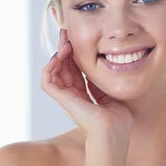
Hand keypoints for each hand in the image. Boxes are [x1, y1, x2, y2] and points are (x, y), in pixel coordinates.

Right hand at [41, 29, 132, 148]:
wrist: (114, 132)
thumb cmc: (118, 120)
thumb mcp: (111, 95)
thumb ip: (101, 83)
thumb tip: (100, 68)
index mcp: (85, 96)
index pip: (76, 71)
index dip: (75, 56)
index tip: (77, 40)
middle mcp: (74, 96)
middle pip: (64, 68)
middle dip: (65, 50)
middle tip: (67, 34)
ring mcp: (68, 98)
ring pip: (54, 72)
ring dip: (57, 56)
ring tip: (65, 44)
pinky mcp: (63, 100)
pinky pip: (47, 82)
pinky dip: (49, 68)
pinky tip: (58, 57)